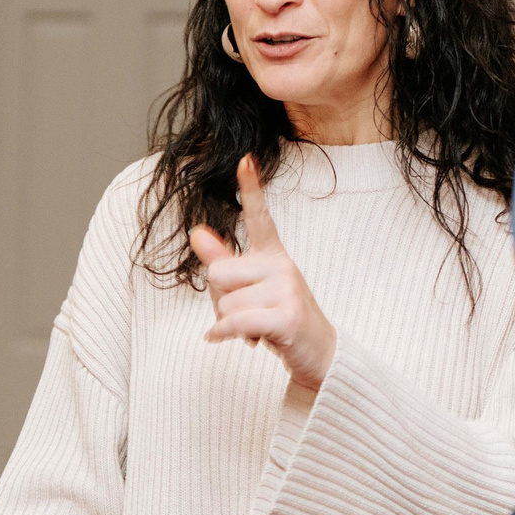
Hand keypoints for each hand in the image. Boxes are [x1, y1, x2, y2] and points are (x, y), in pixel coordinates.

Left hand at [188, 156, 336, 393]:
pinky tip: (226, 339)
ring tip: (253, 328)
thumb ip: (224, 262)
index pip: (260, 217)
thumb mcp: (251, 288)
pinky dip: (224, 333)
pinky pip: (236, 320)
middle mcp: (282, 266)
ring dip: (228, 322)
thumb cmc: (279, 318)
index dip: (251, 189)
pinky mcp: (286, 316)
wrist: (317, 354)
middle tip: (242, 313)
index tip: (244, 159)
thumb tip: (197, 232)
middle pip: (219, 272)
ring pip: (224, 302)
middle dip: (219, 299)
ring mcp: (287, 290)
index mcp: (273, 255)